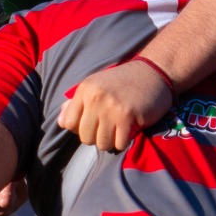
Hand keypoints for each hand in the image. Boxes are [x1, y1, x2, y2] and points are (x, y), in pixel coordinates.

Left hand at [55, 60, 175, 151]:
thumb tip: (60, 122)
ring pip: (101, 144)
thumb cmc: (123, 82)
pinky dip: (124, 141)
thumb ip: (76, 104)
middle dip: (96, 136)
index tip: (93, 122)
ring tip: (118, 129)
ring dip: (111, 141)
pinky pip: (119, 144)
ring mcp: (111, 108)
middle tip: (109, 126)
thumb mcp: (96, 86)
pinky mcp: (128, 117)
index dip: (80, 128)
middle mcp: (95, 98)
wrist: (154, 72)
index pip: (68, 124)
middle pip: (85, 137)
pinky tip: (129, 130)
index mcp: (84, 90)